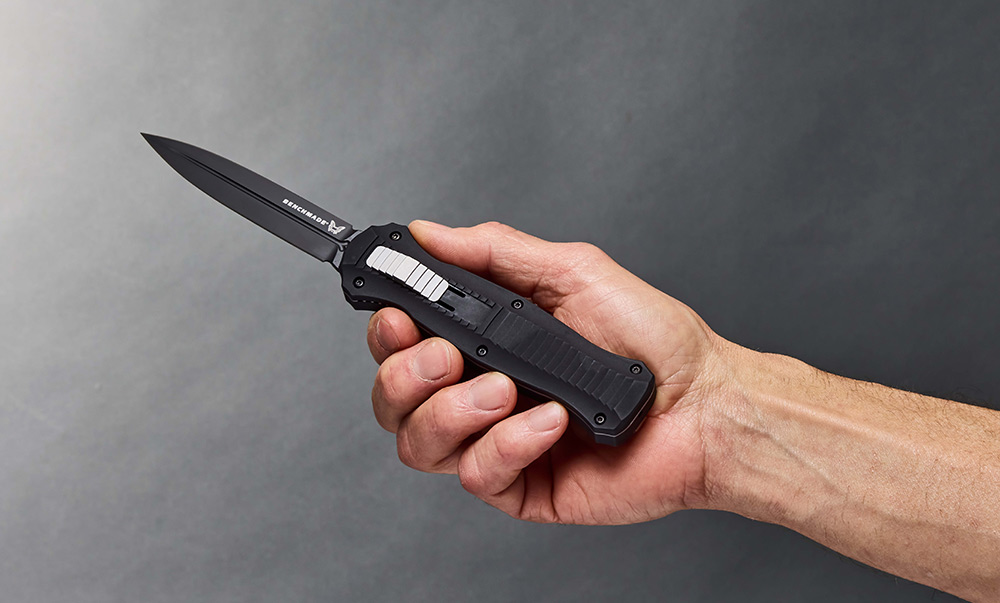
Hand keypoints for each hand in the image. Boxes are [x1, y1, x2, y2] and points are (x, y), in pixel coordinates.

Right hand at [367, 221, 727, 524]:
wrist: (706, 405)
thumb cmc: (653, 341)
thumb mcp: (572, 272)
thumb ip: (494, 252)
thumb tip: (427, 233)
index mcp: (485, 341)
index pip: (404, 343)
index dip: (386, 334)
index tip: (396, 316)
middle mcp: (481, 392)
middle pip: (393, 399)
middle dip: (406, 376)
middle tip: (447, 357)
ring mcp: (497, 442)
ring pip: (419, 444)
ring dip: (451, 412)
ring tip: (506, 388)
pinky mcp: (521, 487)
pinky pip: (477, 475)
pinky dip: (507, 445)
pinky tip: (550, 423)